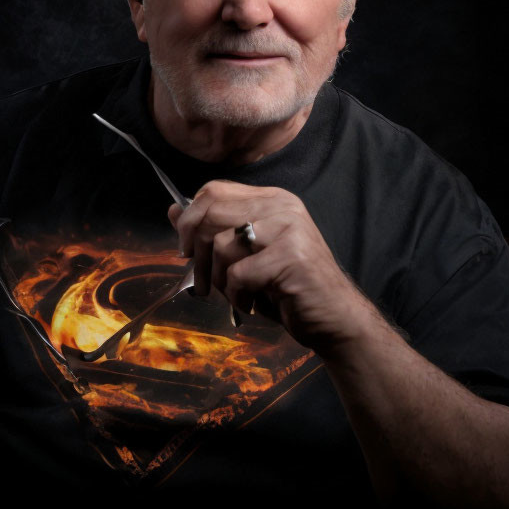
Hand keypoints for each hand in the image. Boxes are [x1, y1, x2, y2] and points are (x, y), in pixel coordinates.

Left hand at [168, 180, 372, 354]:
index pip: (214, 190)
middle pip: (211, 212)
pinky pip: (238, 274)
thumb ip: (213, 231)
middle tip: (203, 282)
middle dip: (196, 253)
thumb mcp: (246, 256)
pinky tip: (251, 303)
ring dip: (218, 280)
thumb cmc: (288, 288)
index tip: (186, 249)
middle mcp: (281, 206)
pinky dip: (236, 296)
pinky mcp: (291, 257)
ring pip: (221, 244)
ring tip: (235, 295)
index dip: (190, 218)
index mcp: (271, 199)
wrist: (335, 318)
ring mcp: (289, 228)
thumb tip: (172, 211)